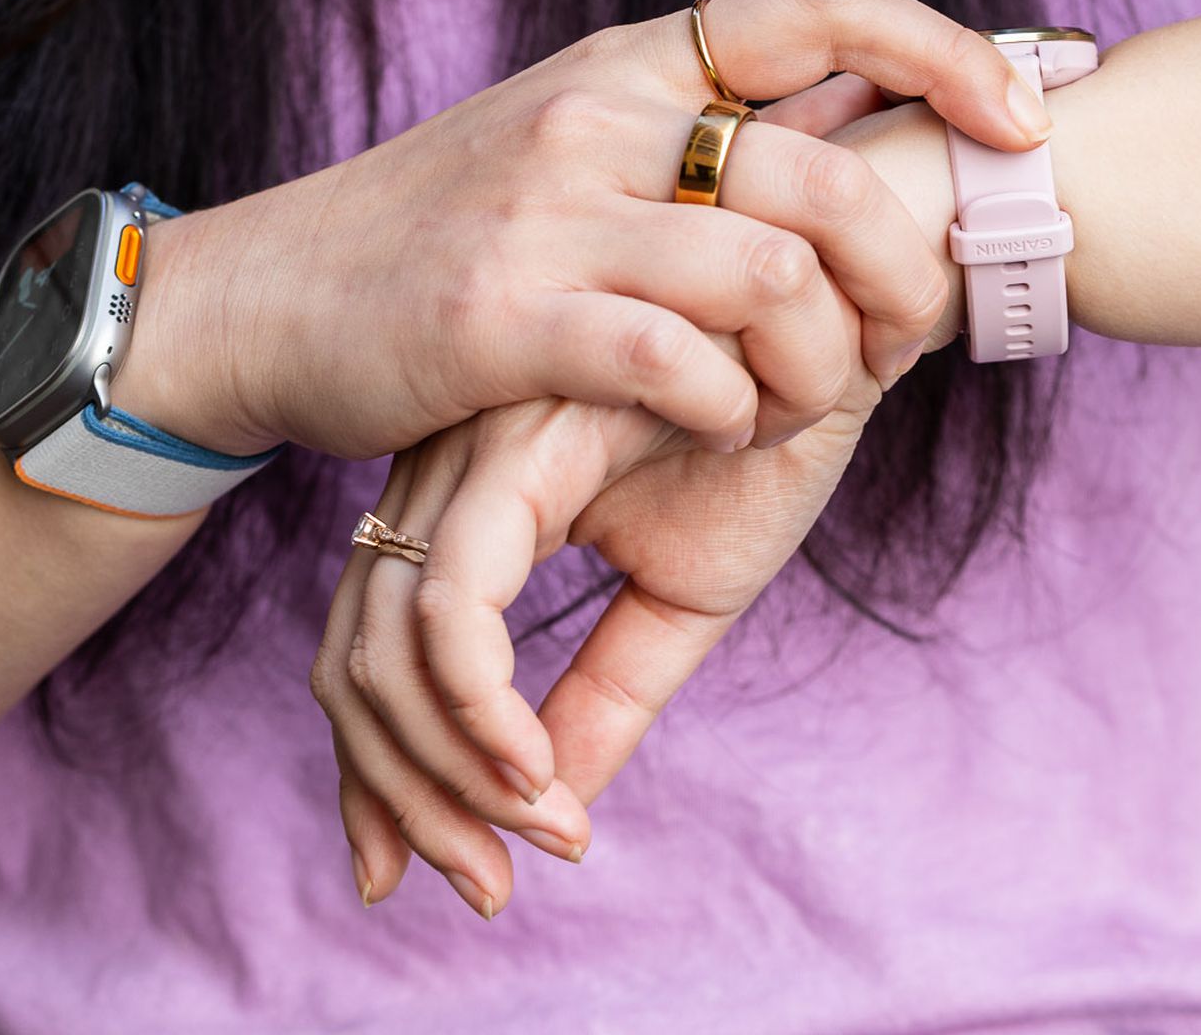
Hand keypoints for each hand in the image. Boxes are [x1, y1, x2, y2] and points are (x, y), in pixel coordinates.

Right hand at [114, 0, 1042, 459]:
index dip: (943, 48)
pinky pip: (680, 362)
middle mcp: (599, 113)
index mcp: (633, 62)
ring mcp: (548, 209)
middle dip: (905, 269)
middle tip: (916, 341)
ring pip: (770, 270)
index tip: (1027, 112)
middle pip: (828, 172)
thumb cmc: (454, 232)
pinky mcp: (504, 316)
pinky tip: (723, 429)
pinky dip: (733, 409)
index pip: (819, 7)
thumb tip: (875, 107)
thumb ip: (708, 125)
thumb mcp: (580, 138)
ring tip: (803, 404)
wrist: (268, 300)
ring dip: (822, 358)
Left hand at [311, 373, 884, 917]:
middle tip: (488, 887)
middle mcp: (446, 474)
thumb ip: (608, 693)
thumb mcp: (688, 594)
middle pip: (352, 669)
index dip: (391, 785)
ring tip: (536, 838)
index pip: (373, 661)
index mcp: (471, 502)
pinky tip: (542, 775)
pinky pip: (454, 605)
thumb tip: (547, 814)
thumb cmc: (769, 435)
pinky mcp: (522, 442)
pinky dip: (481, 714)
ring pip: (387, 652)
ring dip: (444, 780)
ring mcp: (473, 452)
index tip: (470, 876)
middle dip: (404, 803)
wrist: (848, 314)